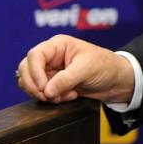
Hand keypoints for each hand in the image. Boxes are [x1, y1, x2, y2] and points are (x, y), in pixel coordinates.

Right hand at [17, 35, 134, 104]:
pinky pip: (41, 93)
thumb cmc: (105, 66)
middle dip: (35, 86)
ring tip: (64, 96)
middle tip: (49, 96)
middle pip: (25, 69)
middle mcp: (51, 56)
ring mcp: (51, 70)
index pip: (34, 56)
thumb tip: (46, 92)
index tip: (44, 87)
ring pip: (30, 83)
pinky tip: (69, 96)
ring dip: (44, 94)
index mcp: (58, 45)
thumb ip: (65, 79)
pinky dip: (51, 98)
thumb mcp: (87, 69)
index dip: (35, 72)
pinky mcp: (53, 84)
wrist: (116, 81)